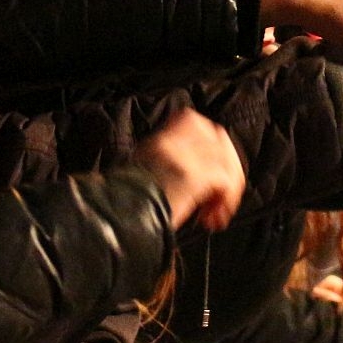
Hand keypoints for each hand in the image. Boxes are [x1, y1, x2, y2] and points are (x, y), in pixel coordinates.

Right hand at [134, 110, 245, 232]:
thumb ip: (166, 163)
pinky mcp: (193, 176)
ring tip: (215, 211)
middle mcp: (171, 143)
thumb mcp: (142, 171)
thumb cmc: (125, 206)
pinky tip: (211, 219)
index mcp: (159, 141)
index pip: (195, 122)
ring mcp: (183, 157)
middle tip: (219, 193)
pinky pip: (225, 181)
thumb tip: (195, 173)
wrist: (115, 220)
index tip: (210, 168)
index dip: (211, 143)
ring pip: (226, 161)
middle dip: (227, 165)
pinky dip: (226, 200)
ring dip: (227, 188)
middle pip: (219, 138)